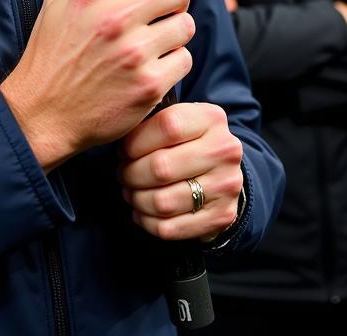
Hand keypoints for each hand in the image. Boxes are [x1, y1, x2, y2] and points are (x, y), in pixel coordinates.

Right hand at [0, 0, 195, 171]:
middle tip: (160, 8)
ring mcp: (134, 54)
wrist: (43, 114)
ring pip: (185, 25)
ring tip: (152, 40)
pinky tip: (149, 66)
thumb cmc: (50, 54)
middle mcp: (115, 19)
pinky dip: (172, 63)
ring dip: (174, 32)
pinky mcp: (149, 85)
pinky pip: (183, 60)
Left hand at [119, 102, 243, 242]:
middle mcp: (225, 151)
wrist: (223, 175)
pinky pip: (170, 228)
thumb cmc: (189, 143)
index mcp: (211, 119)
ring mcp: (226, 186)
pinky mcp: (221, 217)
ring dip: (138, 199)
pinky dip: (148, 222)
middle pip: (161, 167)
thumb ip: (154, 120)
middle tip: (123, 174)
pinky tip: (142, 212)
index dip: (136, 141)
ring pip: (163, 202)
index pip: (168, 126)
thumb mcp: (181, 120)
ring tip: (131, 192)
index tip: (124, 150)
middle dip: (131, 174)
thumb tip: (121, 131)